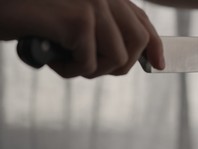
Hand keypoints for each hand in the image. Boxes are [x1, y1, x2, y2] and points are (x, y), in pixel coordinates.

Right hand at [0, 0, 164, 77]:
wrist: (2, 7)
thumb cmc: (33, 18)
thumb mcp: (73, 22)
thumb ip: (103, 31)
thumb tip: (135, 56)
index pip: (141, 20)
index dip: (154, 44)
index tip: (159, 64)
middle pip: (137, 41)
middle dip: (118, 66)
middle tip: (89, 67)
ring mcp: (93, 4)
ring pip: (117, 58)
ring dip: (90, 70)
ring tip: (64, 60)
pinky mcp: (79, 19)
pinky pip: (90, 63)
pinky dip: (69, 70)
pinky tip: (51, 58)